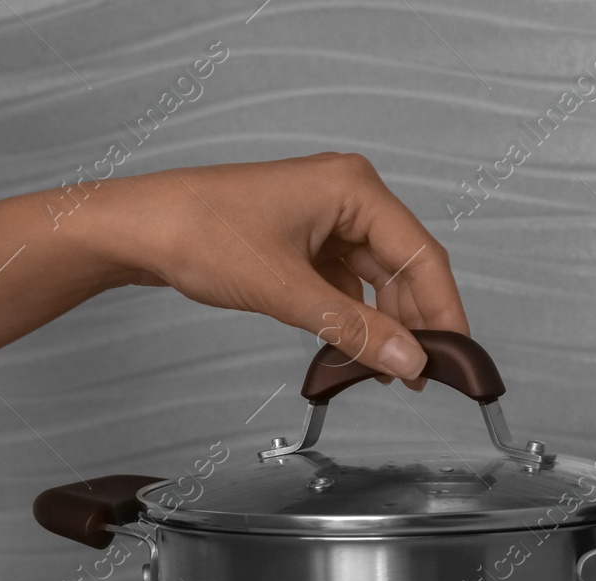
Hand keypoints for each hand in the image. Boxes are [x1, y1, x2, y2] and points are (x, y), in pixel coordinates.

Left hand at [83, 153, 468, 385]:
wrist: (142, 229)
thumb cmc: (201, 234)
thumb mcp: (285, 291)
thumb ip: (352, 328)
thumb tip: (407, 360)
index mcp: (354, 189)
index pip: (422, 256)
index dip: (442, 312)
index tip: (454, 359)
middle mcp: (347, 195)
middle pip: (403, 267)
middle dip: (413, 323)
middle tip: (418, 377)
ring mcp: (324, 217)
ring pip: (375, 278)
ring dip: (382, 324)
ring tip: (386, 372)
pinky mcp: (303, 238)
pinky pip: (345, 282)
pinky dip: (352, 315)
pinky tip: (352, 349)